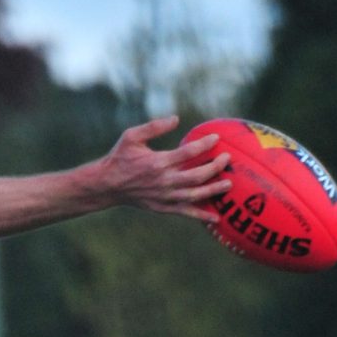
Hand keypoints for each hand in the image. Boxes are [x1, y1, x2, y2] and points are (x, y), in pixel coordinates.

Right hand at [95, 117, 229, 218]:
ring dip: (214, 190)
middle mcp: (164, 181)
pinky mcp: (163, 208)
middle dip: (216, 167)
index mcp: (158, 162)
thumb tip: (176, 119)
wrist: (108, 185)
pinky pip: (186, 212)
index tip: (216, 138)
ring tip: (229, 184)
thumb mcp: (132, 136)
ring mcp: (165, 197)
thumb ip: (154, 126)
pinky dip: (201, 216)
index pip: (189, 152)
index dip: (205, 144)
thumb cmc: (120, 157)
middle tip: (227, 159)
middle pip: (198, 175)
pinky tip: (216, 218)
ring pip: (195, 195)